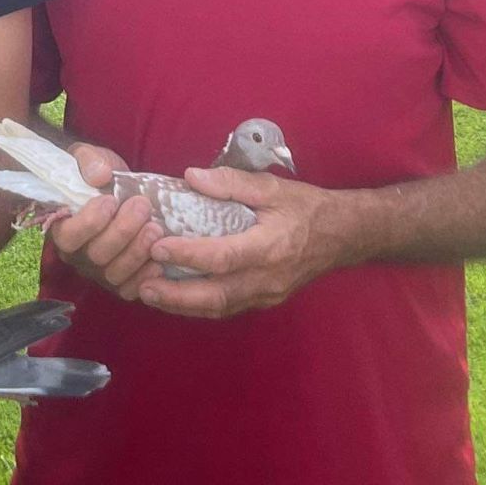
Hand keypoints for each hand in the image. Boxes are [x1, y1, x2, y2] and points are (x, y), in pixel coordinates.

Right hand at [47, 141, 165, 302]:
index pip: (68, 236)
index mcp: (63, 227)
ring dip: (137, 252)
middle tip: (142, 206)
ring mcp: (99, 272)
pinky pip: (130, 290)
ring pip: (115, 275)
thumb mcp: (90, 157)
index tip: (110, 200)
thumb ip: (89, 161)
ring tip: (155, 228)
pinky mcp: (121, 281)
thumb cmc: (98, 173)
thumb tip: (99, 176)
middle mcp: (78, 255)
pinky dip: (145, 277)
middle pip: (96, 256)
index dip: (89, 223)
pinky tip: (159, 259)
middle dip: (122, 232)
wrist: (118, 187)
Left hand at [138, 165, 339, 318]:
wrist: (343, 235)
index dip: (188, 254)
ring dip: (183, 305)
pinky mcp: (266, 300)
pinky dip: (200, 305)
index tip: (157, 245)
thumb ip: (231, 182)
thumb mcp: (272, 186)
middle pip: (216, 295)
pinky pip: (229, 307)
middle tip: (142, 286)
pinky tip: (178, 296)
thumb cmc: (307, 207)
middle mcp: (267, 278)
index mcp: (270, 247)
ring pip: (220, 308)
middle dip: (176, 295)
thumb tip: (191, 176)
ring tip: (150, 294)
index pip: (222, 257)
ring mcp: (267, 294)